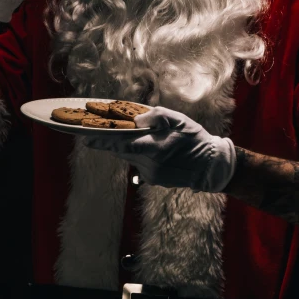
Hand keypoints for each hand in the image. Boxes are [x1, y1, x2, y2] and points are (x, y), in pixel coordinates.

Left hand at [82, 107, 237, 192]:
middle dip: (112, 141)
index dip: (104, 141)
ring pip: (130, 158)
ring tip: (139, 138)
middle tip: (100, 132)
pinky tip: (154, 151)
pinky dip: (140, 156)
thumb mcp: (179, 120)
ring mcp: (152, 175)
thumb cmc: (195, 139)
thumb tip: (135, 120)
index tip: (87, 139)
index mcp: (157, 148)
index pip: (124, 144)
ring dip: (129, 147)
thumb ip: (156, 116)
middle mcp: (151, 164)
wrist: (210, 166)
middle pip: (123, 151)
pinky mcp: (154, 181)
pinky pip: (139, 165)